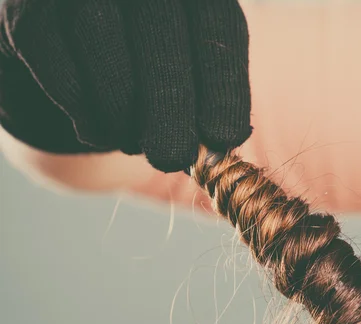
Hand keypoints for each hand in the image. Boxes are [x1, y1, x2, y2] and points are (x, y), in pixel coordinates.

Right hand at [0, 0, 250, 172]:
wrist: (72, 46)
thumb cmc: (143, 67)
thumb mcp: (185, 76)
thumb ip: (204, 100)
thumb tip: (223, 141)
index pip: (217, 26)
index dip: (222, 86)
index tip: (223, 138)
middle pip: (159, 28)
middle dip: (170, 104)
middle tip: (172, 158)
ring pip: (100, 37)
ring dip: (121, 110)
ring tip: (133, 146)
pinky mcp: (25, 4)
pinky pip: (49, 52)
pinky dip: (78, 103)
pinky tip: (95, 131)